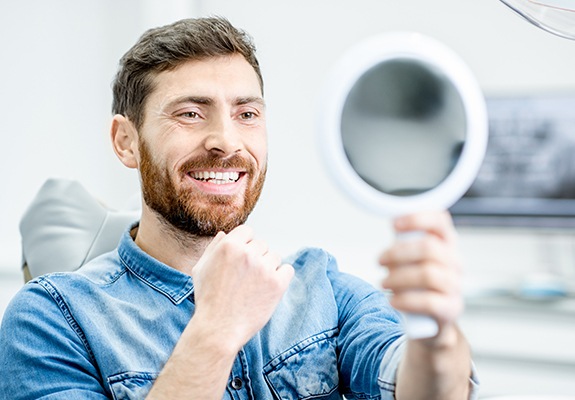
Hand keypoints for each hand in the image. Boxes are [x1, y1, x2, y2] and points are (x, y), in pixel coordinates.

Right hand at [191, 225, 293, 351]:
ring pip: (275, 257)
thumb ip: (213, 248)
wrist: (218, 329)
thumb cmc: (208, 300)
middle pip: (262, 244)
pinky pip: (287, 270)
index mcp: (229, 246)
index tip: (242, 259)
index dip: (245, 244)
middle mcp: (247, 254)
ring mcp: (264, 268)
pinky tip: (268, 288)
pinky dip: (281, 277)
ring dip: (268, 267)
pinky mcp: (277, 284)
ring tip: (255, 285)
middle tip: (246, 277)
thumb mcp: (201, 269)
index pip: (247, 231)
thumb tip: (225, 234)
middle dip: (255, 257)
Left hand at [379, 211, 462, 332]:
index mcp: (446, 244)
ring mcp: (455, 285)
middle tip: (380, 260)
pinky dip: (406, 300)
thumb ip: (405, 242)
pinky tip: (393, 300)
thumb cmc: (418, 284)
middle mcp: (455, 262)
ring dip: (399, 277)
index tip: (394, 224)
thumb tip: (393, 225)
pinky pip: (429, 302)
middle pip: (429, 248)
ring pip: (428, 274)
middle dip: (398, 253)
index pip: (440, 221)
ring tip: (384, 282)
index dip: (417, 219)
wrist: (430, 321)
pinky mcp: (451, 308)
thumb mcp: (413, 259)